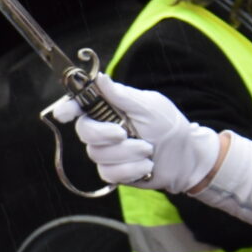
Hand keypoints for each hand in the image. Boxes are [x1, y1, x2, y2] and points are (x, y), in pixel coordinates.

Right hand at [43, 75, 220, 191]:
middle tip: (125, 134)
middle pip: (83, 132)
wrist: (186, 158)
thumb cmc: (169, 127)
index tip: (65, 114)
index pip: (80, 106)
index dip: (68, 109)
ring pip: (98, 155)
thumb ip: (122, 95)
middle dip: (104, 135)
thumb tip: (100, 78)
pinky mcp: (112, 172)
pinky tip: (146, 165)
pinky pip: (109, 173)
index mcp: (109, 110)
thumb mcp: (149, 106)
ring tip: (148, 150)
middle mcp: (103, 130)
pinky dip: (131, 169)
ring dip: (128, 153)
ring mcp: (106, 152)